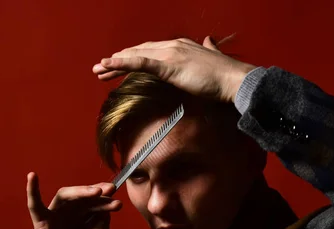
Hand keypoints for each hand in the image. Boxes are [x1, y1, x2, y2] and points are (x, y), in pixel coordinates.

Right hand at [26, 172, 122, 228]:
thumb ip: (102, 222)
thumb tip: (105, 203)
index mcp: (84, 217)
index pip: (95, 201)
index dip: (106, 199)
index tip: (118, 202)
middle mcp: (70, 214)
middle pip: (82, 196)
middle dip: (97, 192)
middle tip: (110, 190)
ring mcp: (56, 217)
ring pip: (65, 196)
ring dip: (81, 191)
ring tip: (96, 191)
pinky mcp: (42, 225)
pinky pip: (34, 206)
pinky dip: (32, 191)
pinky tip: (32, 177)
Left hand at [92, 36, 255, 103]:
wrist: (235, 80)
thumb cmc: (225, 76)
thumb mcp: (213, 58)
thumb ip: (208, 49)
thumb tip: (208, 42)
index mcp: (180, 46)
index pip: (150, 50)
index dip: (132, 57)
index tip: (118, 66)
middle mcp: (172, 46)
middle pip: (138, 52)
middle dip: (118, 61)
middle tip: (100, 69)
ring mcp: (170, 54)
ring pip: (135, 57)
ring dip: (114, 63)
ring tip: (98, 69)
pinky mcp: (169, 66)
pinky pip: (140, 64)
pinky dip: (122, 64)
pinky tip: (108, 65)